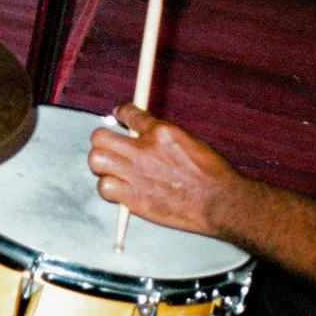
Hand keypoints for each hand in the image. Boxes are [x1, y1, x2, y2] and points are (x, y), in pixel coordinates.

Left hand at [87, 106, 233, 235]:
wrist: (219, 202)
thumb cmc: (211, 174)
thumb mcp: (190, 141)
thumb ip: (163, 137)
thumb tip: (146, 133)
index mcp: (161, 132)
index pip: (128, 113)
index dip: (121, 113)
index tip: (119, 116)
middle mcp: (144, 150)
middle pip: (99, 137)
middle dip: (103, 141)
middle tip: (111, 149)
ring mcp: (136, 174)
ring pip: (96, 161)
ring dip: (102, 166)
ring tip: (114, 171)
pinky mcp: (134, 198)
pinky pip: (104, 188)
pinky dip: (109, 189)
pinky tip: (121, 189)